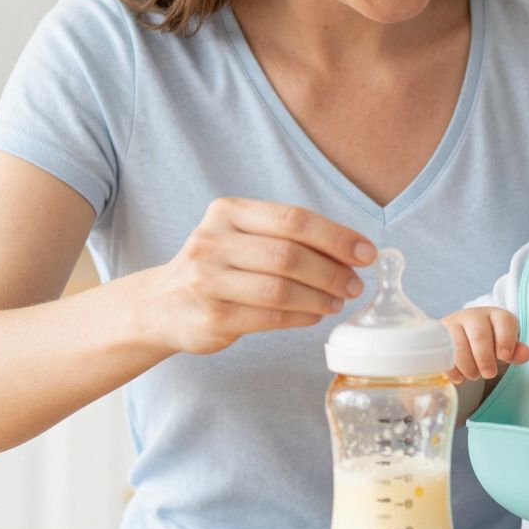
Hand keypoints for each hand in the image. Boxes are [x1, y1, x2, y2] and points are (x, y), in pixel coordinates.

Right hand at [137, 197, 373, 355]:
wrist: (161, 304)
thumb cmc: (218, 267)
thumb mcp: (242, 237)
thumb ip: (287, 238)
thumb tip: (353, 251)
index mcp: (227, 212)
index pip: (292, 219)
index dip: (336, 236)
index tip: (366, 252)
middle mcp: (213, 241)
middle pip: (289, 254)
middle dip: (332, 270)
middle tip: (355, 283)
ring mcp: (209, 280)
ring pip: (281, 288)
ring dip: (320, 296)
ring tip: (338, 301)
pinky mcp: (212, 316)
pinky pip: (271, 316)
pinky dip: (302, 316)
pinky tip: (315, 314)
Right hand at [441, 307, 528, 381]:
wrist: (461, 335)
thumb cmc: (489, 343)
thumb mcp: (504, 346)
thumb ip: (516, 351)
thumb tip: (526, 354)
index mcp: (496, 316)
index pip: (504, 322)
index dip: (505, 340)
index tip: (505, 357)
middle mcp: (475, 315)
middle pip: (480, 335)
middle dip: (485, 358)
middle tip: (489, 374)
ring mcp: (454, 323)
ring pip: (459, 344)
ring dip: (468, 365)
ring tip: (474, 376)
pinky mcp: (439, 334)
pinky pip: (443, 353)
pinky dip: (452, 369)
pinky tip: (459, 378)